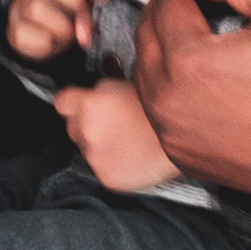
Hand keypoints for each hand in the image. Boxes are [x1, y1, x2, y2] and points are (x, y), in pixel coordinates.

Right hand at [5, 0, 110, 61]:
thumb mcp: (82, 6)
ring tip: (69, 33)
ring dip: (61, 26)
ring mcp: (20, 5)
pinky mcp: (15, 28)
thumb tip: (85, 33)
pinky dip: (46, 42)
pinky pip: (26, 32)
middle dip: (73, 0)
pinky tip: (53, 41)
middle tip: (84, 18)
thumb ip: (89, 9)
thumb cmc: (66, 16)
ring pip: (36, 7)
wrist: (44, 39)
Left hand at [53, 75, 182, 191]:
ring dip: (98, 144)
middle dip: (86, 124)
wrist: (188, 137)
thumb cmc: (163, 106)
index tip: (80, 105)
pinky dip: (111, 163)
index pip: (62, 104)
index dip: (73, 103)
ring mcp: (95, 157)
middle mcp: (86, 131)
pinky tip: (130, 155)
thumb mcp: (133, 81)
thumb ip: (108, 81)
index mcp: (90, 103)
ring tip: (125, 139)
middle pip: (72, 127)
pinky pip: (100, 168)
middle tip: (113, 122)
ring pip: (85, 149)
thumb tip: (100, 71)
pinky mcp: (106, 177)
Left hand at [132, 0, 250, 221]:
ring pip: (145, 75)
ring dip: (156, 44)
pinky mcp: (183, 157)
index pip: (165, 3)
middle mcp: (170, 102)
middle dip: (158, 6)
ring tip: (176, 22)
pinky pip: (159, 111)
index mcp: (190, 61)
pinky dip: (164, 84)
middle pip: (145, 37)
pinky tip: (184, 72)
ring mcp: (173, 135)